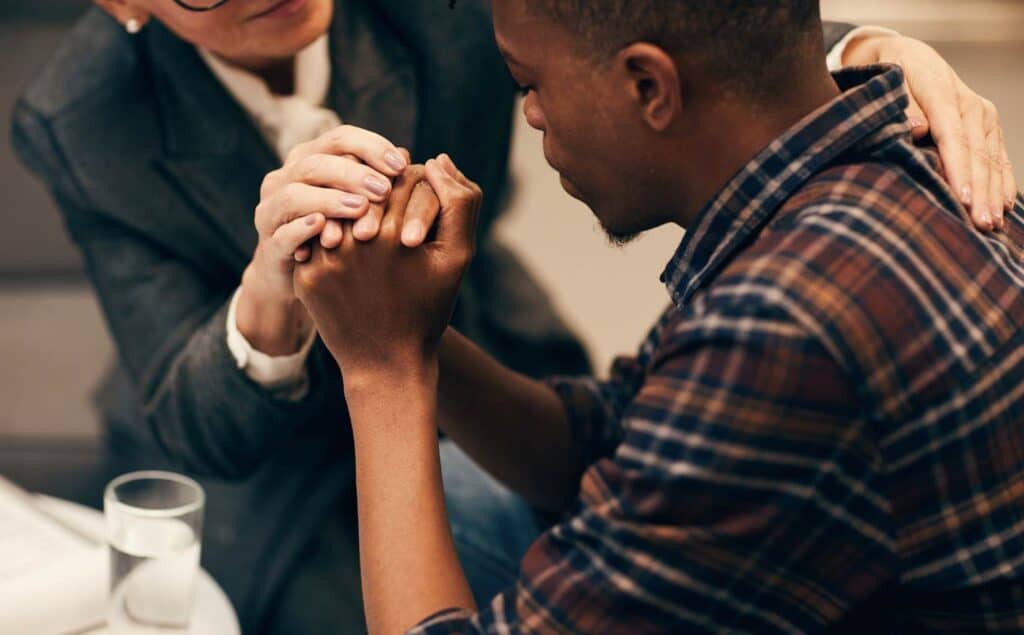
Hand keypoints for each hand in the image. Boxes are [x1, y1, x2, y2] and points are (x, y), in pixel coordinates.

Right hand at [237, 126, 407, 353]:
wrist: (303, 281)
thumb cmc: (341, 237)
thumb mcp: (360, 206)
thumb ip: (378, 182)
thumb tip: (410, 159)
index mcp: (311, 160)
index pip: (340, 138)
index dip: (371, 147)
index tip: (402, 165)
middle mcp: (286, 179)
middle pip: (315, 163)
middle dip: (352, 174)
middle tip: (384, 189)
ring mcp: (271, 211)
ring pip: (293, 195)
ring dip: (329, 200)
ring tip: (360, 209)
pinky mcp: (269, 246)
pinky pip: (281, 234)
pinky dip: (302, 230)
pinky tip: (326, 231)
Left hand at [293, 155, 481, 379]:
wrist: (386, 362)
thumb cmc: (427, 308)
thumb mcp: (457, 257)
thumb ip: (459, 202)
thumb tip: (436, 160)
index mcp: (400, 232)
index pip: (402, 180)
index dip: (412, 191)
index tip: (418, 213)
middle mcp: (359, 241)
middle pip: (367, 193)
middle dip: (380, 202)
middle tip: (391, 222)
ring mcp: (328, 258)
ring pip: (338, 210)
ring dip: (351, 215)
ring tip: (368, 236)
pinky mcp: (306, 274)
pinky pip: (316, 237)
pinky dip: (329, 237)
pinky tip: (346, 255)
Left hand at [843, 33, 1016, 230]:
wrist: (910, 57)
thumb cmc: (891, 75)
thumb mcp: (889, 82)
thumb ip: (902, 106)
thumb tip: (918, 130)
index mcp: (943, 93)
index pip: (953, 137)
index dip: (958, 169)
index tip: (962, 197)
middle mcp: (971, 105)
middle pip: (977, 153)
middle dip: (981, 191)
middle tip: (981, 224)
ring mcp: (984, 116)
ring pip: (992, 158)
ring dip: (995, 193)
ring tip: (992, 224)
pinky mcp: (988, 126)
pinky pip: (999, 157)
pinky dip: (1003, 182)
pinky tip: (1005, 206)